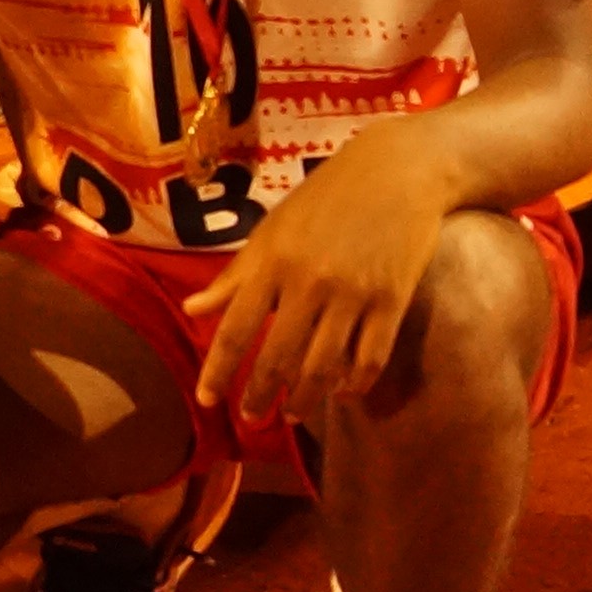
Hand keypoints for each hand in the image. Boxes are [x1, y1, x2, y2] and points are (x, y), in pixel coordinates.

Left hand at [184, 131, 454, 424]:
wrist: (398, 171)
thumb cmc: (327, 198)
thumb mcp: (272, 230)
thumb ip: (236, 274)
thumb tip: (193, 308)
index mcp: (272, 262)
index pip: (236, 329)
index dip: (219, 370)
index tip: (207, 400)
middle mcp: (309, 283)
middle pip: (278, 357)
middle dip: (260, 395)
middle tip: (250, 419)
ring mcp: (354, 295)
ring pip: (323, 366)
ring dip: (304, 399)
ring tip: (293, 415)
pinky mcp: (393, 302)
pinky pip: (369, 358)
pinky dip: (354, 383)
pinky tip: (342, 394)